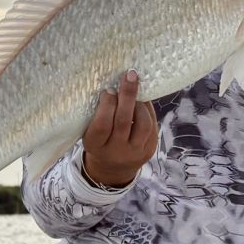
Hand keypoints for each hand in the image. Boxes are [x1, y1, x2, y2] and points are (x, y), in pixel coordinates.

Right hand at [82, 70, 157, 188]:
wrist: (113, 167)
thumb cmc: (99, 140)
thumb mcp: (91, 131)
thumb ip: (99, 114)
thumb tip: (115, 84)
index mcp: (96, 146)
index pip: (102, 124)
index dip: (107, 104)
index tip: (108, 90)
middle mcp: (116, 151)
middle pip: (124, 121)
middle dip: (127, 95)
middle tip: (129, 76)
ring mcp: (135, 152)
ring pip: (143, 124)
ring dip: (140, 103)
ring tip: (135, 92)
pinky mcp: (150, 149)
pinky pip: (152, 126)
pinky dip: (147, 110)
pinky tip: (142, 101)